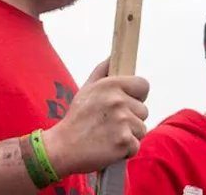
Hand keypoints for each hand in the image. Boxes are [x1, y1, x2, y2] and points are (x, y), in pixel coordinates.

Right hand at [40, 59, 150, 175]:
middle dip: (131, 119)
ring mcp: (123, 122)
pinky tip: (109, 147)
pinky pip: (135, 145)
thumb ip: (102, 71)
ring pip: (141, 128)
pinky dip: (125, 150)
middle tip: (109, 124)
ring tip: (108, 136)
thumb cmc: (76, 119)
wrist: (61, 149)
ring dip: (129, 135)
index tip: (128, 103)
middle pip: (144, 110)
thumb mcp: (86, 89)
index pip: (143, 85)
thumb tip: (113, 56)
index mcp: (111, 85)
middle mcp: (118, 101)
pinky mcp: (124, 142)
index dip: (137, 96)